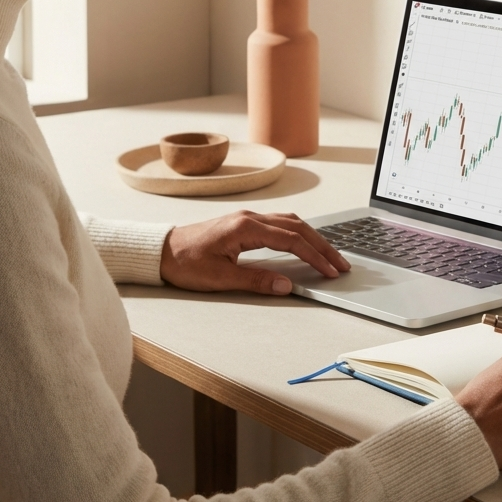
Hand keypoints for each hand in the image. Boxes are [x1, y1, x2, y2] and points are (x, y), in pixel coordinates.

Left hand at [159, 210, 350, 295]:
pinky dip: (298, 233)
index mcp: (246, 228)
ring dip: (312, 237)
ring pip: (290, 222)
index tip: (331, 270)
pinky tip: (305, 243)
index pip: (291, 239)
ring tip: (329, 255)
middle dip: (322, 245)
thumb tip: (286, 284)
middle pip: (297, 227)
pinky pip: (279, 223)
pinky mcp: (243, 224)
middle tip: (341, 264)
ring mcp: (247, 218)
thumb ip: (255, 280)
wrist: (161, 250)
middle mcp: (250, 218)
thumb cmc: (185, 262)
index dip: (315, 256)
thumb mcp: (220, 278)